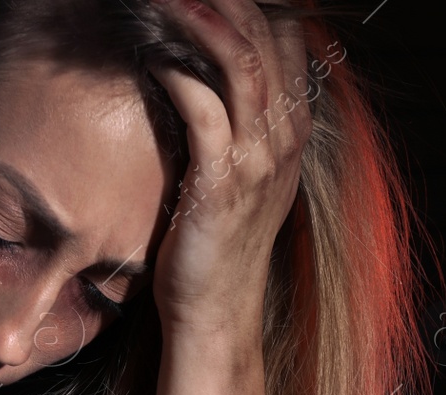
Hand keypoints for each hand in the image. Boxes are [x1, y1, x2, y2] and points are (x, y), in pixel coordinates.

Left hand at [146, 0, 314, 341]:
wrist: (216, 312)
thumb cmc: (213, 247)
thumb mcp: (238, 179)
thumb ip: (238, 130)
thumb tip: (204, 83)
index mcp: (292, 130)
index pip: (286, 38)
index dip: (251, 5)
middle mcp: (284, 136)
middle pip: (264, 37)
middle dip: (223, 0)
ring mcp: (258, 158)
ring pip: (239, 61)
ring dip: (199, 20)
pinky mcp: (221, 180)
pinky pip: (204, 107)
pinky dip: (178, 73)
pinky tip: (152, 57)